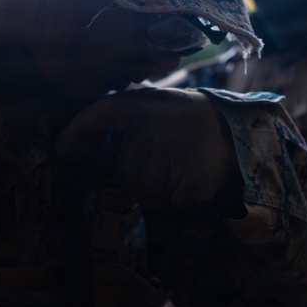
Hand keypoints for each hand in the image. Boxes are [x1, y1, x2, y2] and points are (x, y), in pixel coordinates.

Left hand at [55, 88, 243, 211]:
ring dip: (158, 187)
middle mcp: (148, 128)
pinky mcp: (181, 185)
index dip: (75, 133)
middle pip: (124, 171)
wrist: (243, 135)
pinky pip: (164, 202)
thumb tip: (81, 145)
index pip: (98, 114)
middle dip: (139, 173)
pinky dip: (177, 198)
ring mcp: (164, 158)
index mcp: (142, 104)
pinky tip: (194, 177)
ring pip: (142, 190)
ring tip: (184, 165)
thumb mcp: (159, 107)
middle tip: (169, 156)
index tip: (63, 149)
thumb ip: (127, 123)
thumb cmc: (196, 122)